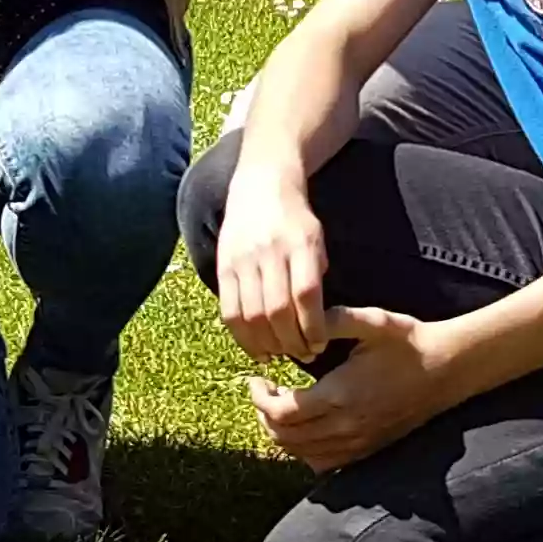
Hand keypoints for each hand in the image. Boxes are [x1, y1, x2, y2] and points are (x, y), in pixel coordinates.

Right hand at [214, 166, 331, 365]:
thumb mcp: (316, 239)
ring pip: (252, 315)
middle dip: (292, 341)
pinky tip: (256, 348)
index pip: (306, 294)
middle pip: (278, 310)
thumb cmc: (295, 219)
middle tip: (302, 355)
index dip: (313, 326)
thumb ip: (315, 276)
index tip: (320, 344)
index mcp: (299, 244)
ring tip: (280, 355)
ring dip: (267, 344)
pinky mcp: (223, 266)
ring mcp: (242, 259)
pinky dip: (242, 337)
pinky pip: (230, 310)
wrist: (260, 186)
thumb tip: (314, 325)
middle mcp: (269, 251)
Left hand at [242, 305, 453, 473]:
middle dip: (264, 415)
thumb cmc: (408, 342)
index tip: (257, 379)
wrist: (446, 370)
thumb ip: (333, 318)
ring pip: (301, 454)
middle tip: (263, 391)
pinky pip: (322, 463)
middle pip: (285, 438)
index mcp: (341, 394)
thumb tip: (301, 320)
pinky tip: (304, 426)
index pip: (282, 413)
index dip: (259, 399)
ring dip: (281, 434)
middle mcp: (346, 426)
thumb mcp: (372, 320)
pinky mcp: (366, 450)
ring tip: (278, 406)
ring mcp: (357, 444)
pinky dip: (303, 450)